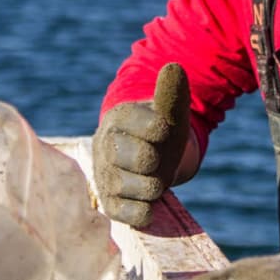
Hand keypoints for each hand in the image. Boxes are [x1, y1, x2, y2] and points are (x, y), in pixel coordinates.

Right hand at [92, 62, 190, 227]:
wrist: (153, 159)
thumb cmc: (161, 131)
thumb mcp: (169, 111)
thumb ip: (171, 92)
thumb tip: (174, 66)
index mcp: (119, 118)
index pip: (135, 121)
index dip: (157, 127)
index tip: (164, 129)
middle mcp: (105, 147)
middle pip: (133, 156)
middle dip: (152, 159)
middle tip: (156, 158)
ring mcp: (105, 176)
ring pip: (127, 185)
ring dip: (151, 185)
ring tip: (155, 180)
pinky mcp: (111, 204)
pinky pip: (125, 213)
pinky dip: (142, 212)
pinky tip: (150, 204)